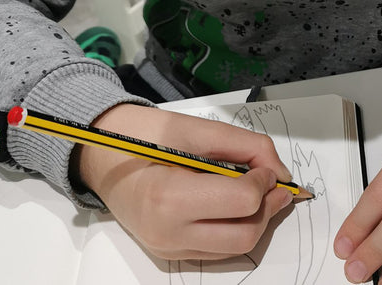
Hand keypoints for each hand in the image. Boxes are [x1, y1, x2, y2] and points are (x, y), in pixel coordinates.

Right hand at [72, 103, 293, 259]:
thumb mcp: (196, 128)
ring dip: (257, 220)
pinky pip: (218, 250)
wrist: (101, 156)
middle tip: (274, 182)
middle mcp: (167, 234)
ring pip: (235, 249)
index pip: (240, 202)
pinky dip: (237, 228)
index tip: (266, 166)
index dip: (264, 181)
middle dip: (269, 207)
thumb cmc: (145, 135)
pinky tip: (238, 203)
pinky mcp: (169, 254)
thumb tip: (279, 171)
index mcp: (169, 197)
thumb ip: (244, 145)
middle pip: (244, 235)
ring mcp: (167, 249)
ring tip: (259, 191)